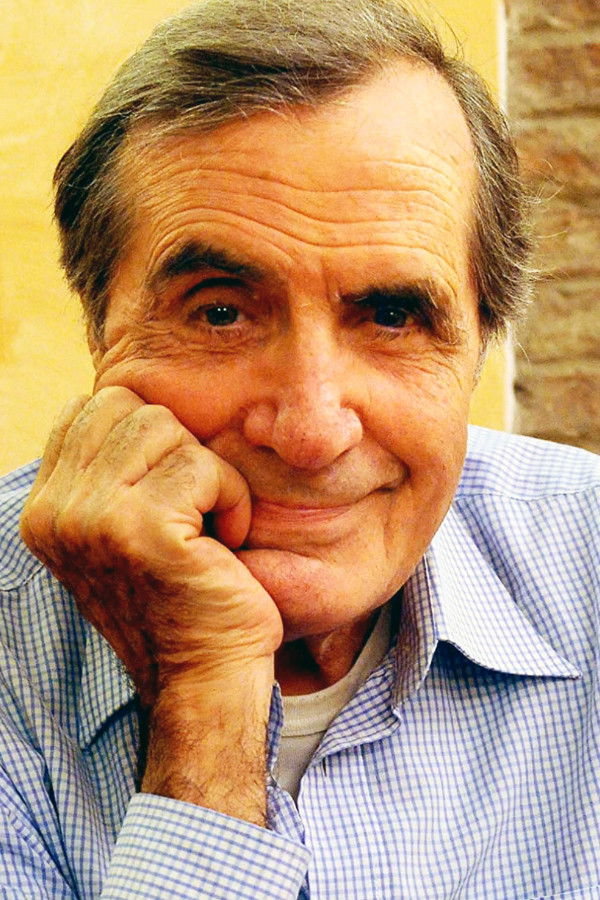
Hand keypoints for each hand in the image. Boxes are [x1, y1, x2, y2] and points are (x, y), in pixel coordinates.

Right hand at [20, 387, 282, 707]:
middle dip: (178, 450)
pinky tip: (227, 543)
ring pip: (165, 429)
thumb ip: (107, 470)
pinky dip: (232, 499)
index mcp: (45, 509)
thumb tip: (127, 400)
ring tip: (209, 527)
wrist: (203, 676)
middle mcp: (56, 513)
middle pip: (130, 408)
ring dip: (207, 475)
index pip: (91, 407)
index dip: (148, 436)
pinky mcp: (142, 531)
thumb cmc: (181, 596)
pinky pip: (203, 467)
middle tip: (193, 509)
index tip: (169, 491)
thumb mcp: (123, 530)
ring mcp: (92, 521)